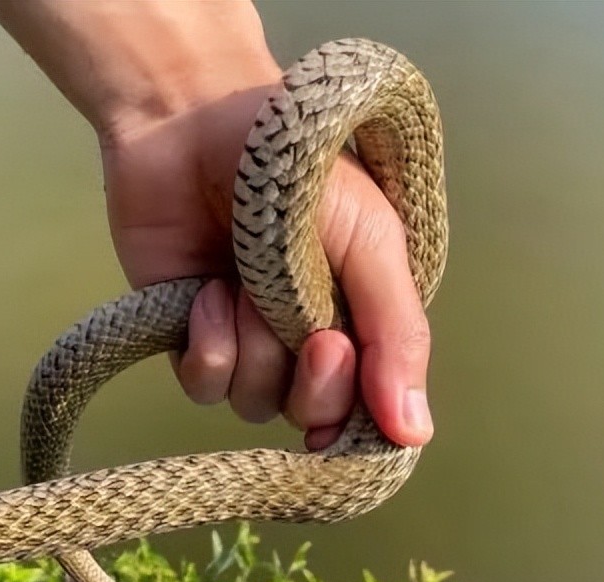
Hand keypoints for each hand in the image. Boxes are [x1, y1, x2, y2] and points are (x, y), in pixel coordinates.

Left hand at [0, 0, 433, 448]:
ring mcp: (244, 339)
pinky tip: (205, 295)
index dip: (357, 409)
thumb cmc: (296, 170)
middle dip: (312, 384)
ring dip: (254, 349)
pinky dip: (209, 344)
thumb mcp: (370, 244)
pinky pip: (204, 385)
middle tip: (312, 334)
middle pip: (311, 415)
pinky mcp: (188, 335)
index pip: (367, 406)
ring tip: (245, 286)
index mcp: (358, 318)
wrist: (194, 124)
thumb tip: (416, 435)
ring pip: (255, 402)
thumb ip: (397, 336)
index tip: (347, 365)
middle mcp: (301, 340)